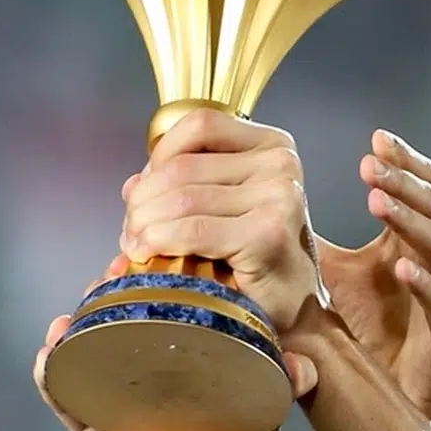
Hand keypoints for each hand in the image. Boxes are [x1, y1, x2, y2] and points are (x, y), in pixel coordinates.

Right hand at [32, 255, 318, 430]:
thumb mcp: (261, 410)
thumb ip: (281, 383)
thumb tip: (301, 366)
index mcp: (183, 367)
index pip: (162, 317)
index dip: (153, 285)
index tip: (151, 259)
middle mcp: (148, 381)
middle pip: (121, 326)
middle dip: (111, 293)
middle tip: (117, 267)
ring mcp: (116, 402)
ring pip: (87, 352)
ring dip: (79, 323)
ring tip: (85, 300)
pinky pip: (63, 398)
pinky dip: (50, 372)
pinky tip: (53, 346)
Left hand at [119, 109, 322, 332]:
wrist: (297, 304)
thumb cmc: (260, 258)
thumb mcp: (224, 207)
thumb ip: (183, 186)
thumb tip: (133, 186)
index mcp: (272, 144)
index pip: (199, 125)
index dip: (159, 156)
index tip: (145, 190)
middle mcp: (280, 163)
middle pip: (182, 166)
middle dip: (142, 201)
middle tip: (132, 230)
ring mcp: (279, 196)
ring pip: (181, 199)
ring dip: (144, 225)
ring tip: (137, 246)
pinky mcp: (268, 233)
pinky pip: (193, 230)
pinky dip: (160, 241)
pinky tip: (148, 254)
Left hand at [316, 129, 430, 430]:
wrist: (419, 389)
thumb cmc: (381, 325)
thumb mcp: (343, 274)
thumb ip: (316, 241)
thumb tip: (267, 211)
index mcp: (419, 234)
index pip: (420, 184)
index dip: (403, 160)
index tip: (376, 138)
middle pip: (430, 204)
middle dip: (400, 181)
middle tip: (369, 163)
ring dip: (408, 219)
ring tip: (378, 200)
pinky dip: (423, 281)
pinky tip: (401, 268)